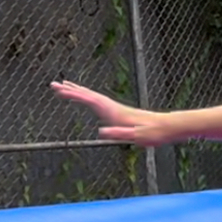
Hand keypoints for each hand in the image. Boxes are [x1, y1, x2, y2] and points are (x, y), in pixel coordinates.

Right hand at [52, 80, 174, 144]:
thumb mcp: (136, 136)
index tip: (60, 89)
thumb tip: (100, 132)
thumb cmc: (154, 133)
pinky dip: (88, 98)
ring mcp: (116, 109)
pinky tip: (86, 100)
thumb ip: (119, 133)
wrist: (168, 127)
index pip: (91, 100)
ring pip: (93, 97)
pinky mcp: (120, 113)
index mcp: (115, 112)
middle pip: (89, 95)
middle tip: (53, 84)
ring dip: (78, 91)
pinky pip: (99, 103)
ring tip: (64, 86)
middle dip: (71, 89)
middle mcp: (114, 107)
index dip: (75, 94)